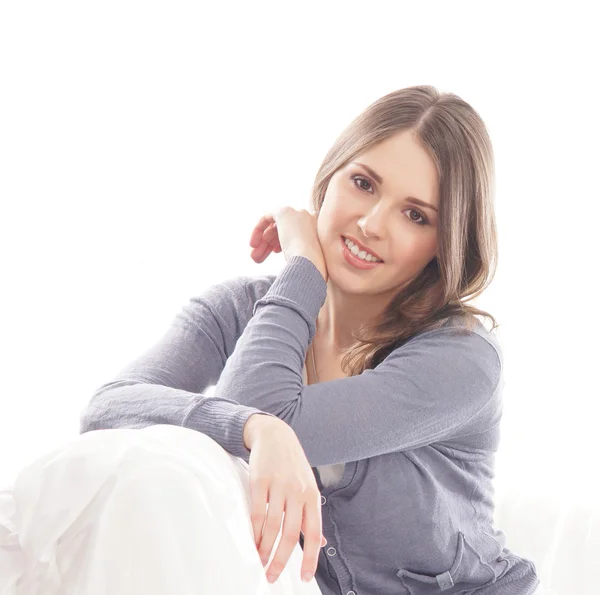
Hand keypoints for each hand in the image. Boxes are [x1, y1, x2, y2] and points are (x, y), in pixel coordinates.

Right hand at [245, 414, 325, 583]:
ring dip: (264, 548)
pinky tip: (251, 541)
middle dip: (281, 559)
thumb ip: (311, 514)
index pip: (314, 532)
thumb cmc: (292, 465)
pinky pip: (257, 511)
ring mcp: (279, 485)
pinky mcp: (260, 479)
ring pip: (272, 525)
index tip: (304, 577)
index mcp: (312, 496)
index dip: (310, 557)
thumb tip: (321, 543)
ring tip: (260, 562)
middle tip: (271, 575)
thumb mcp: (309, 486)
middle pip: (291, 533)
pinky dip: (253, 530)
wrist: (275, 434)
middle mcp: (298, 491)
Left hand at [249, 207, 328, 282]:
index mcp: (316, 228)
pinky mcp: (284, 212)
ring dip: (263, 242)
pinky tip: (253, 244)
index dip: (282, 242)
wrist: (309, 262)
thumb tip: (291, 259)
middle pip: (282, 229)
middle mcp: (308, 218)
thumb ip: (298, 254)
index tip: (274, 254)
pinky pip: (267, 217)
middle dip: (269, 244)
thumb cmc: (309, 269)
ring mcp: (296, 213)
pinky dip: (258, 229)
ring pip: (274, 226)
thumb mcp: (305, 260)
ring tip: (255, 258)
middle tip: (258, 259)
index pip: (295, 232)